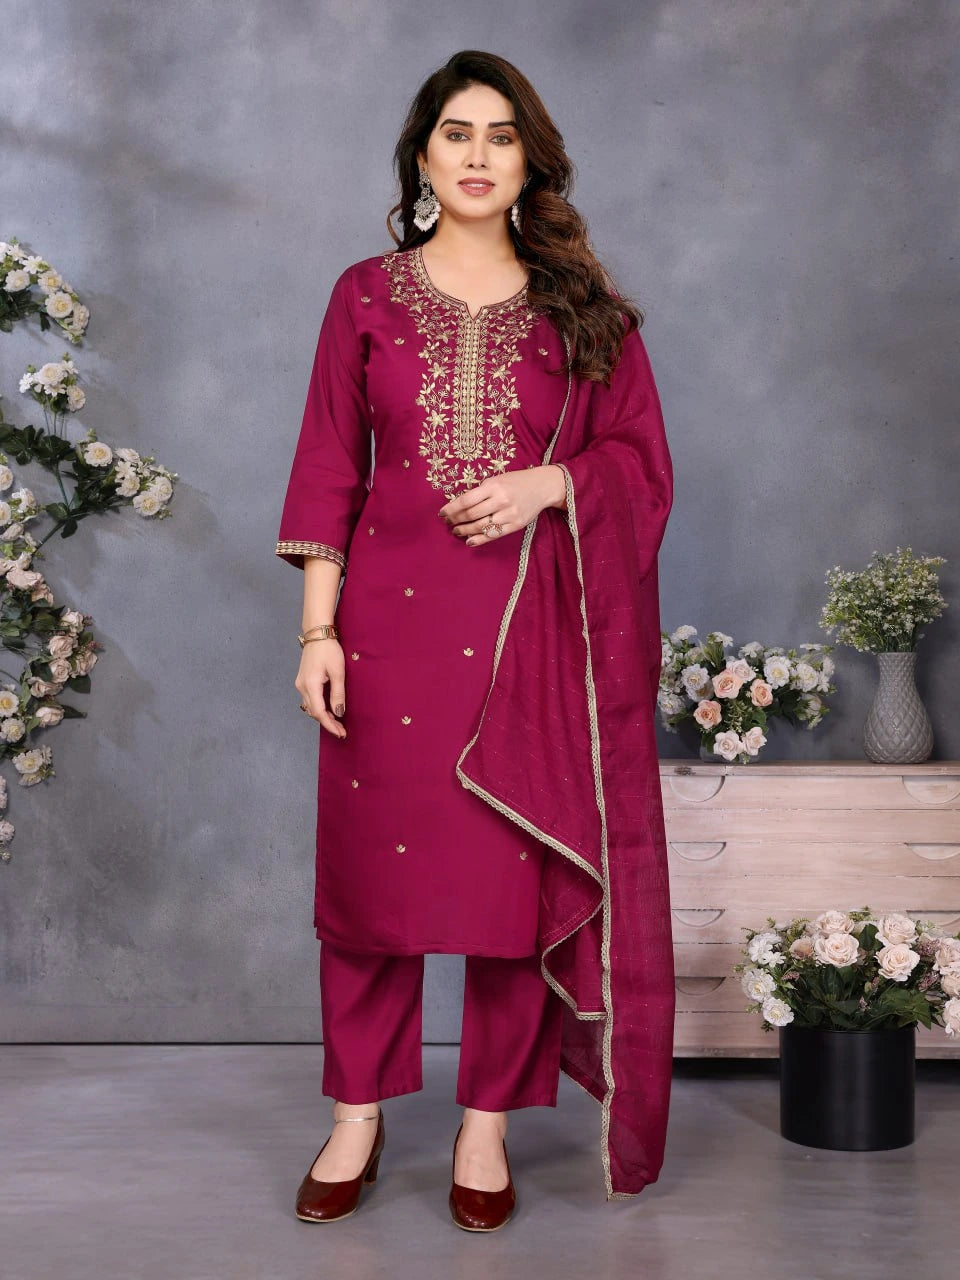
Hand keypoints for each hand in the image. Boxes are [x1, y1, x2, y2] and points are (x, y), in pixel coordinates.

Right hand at [295, 639, 346, 737]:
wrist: (317, 634)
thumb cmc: (329, 650)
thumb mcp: (338, 672)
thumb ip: (338, 694)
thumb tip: (338, 713)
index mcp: (311, 685)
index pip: (319, 712)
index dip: (330, 725)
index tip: (340, 733)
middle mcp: (302, 686)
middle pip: (313, 712)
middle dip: (327, 723)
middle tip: (341, 730)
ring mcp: (300, 683)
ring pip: (310, 707)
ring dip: (322, 716)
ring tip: (336, 722)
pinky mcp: (302, 680)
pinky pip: (309, 699)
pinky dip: (318, 707)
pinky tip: (328, 709)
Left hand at [438, 465, 564, 545]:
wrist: (542, 487)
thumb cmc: (515, 482)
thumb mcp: (496, 480)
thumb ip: (480, 492)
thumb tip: (459, 506)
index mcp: (493, 486)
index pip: (466, 500)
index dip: (451, 509)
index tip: (442, 513)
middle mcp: (501, 500)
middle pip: (471, 515)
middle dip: (456, 520)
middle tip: (448, 523)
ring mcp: (509, 514)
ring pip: (481, 526)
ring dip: (465, 530)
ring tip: (456, 531)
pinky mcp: (516, 525)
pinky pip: (494, 535)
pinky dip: (479, 539)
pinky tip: (469, 540)